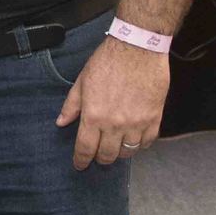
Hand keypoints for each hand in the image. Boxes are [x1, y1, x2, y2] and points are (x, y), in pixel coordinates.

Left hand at [55, 34, 168, 169]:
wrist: (137, 49)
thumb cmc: (107, 61)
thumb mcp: (82, 81)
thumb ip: (72, 105)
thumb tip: (61, 122)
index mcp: (94, 115)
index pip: (85, 147)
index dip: (81, 160)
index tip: (80, 165)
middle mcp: (115, 124)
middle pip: (107, 155)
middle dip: (100, 158)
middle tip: (98, 156)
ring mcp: (137, 124)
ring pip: (128, 152)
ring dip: (120, 153)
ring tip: (115, 147)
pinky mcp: (154, 119)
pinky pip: (147, 142)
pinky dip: (140, 145)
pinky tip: (134, 140)